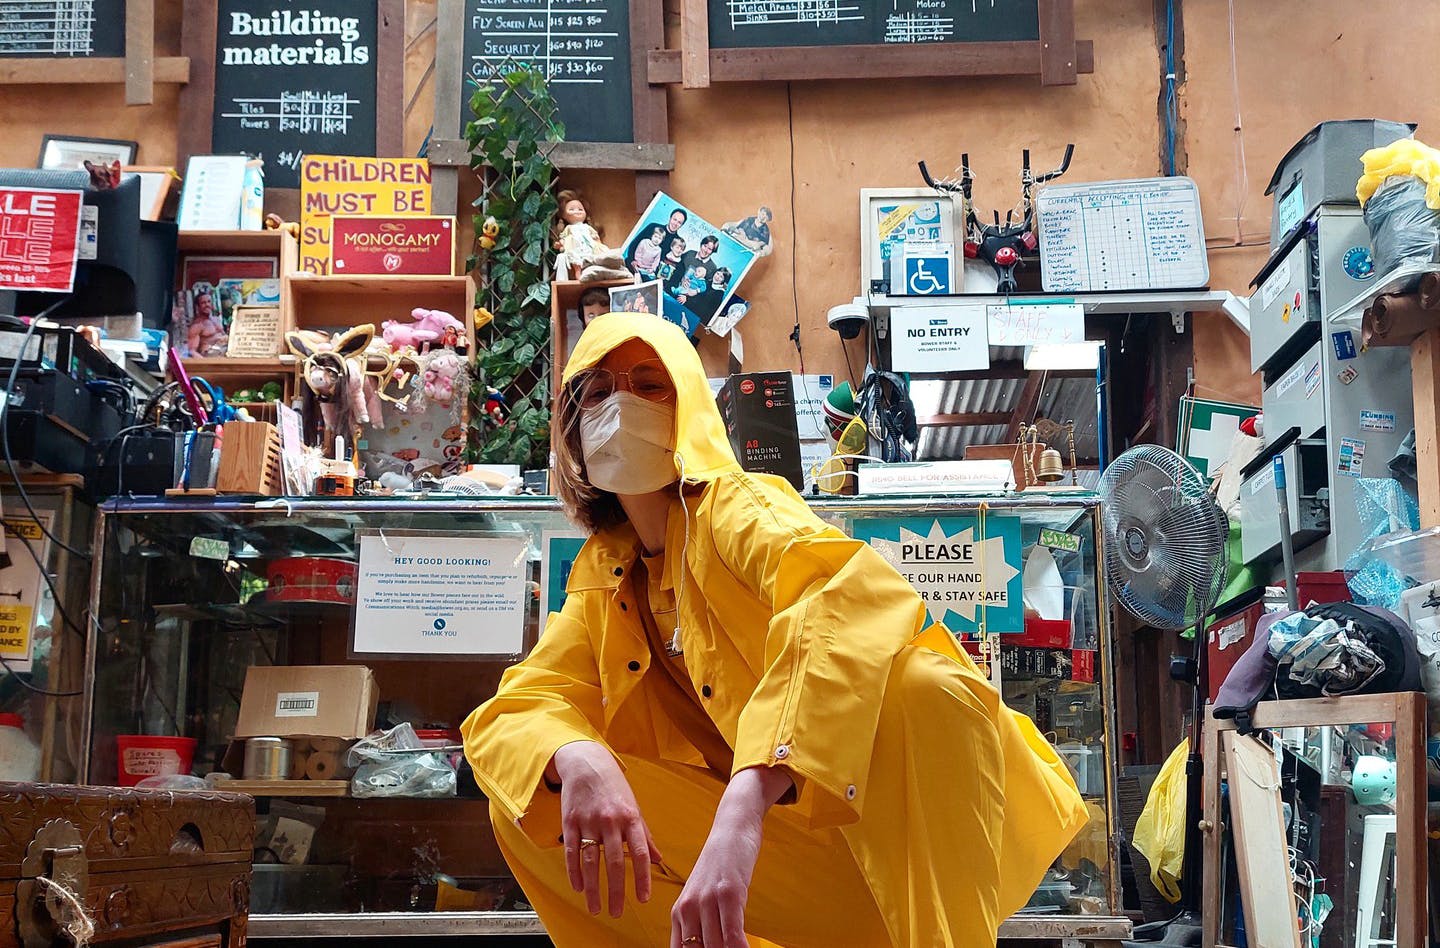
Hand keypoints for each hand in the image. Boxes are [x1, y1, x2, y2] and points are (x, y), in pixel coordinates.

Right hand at [552, 741, 660, 917]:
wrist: (587, 762)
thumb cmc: (614, 787)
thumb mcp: (634, 807)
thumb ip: (645, 835)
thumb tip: (659, 859)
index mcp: (631, 817)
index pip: (640, 853)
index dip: (642, 878)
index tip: (644, 898)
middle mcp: (611, 820)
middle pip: (615, 862)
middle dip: (616, 891)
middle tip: (617, 912)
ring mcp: (589, 821)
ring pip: (591, 861)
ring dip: (593, 888)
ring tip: (596, 908)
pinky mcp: (570, 821)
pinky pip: (572, 851)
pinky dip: (574, 872)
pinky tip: (579, 888)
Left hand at [670, 767, 791, 947]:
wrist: (732, 827)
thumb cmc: (721, 864)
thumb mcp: (705, 895)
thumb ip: (704, 925)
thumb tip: (710, 946)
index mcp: (680, 913)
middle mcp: (688, 909)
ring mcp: (708, 900)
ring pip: (715, 947)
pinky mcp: (728, 893)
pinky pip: (733, 932)